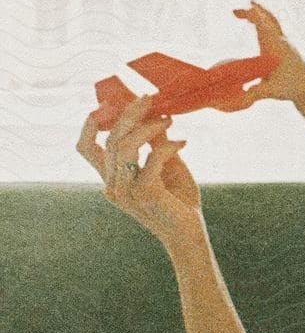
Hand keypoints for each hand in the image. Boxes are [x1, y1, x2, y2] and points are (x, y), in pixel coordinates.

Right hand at [77, 97, 201, 248]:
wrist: (189, 234)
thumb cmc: (178, 200)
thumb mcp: (165, 164)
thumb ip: (154, 142)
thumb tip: (152, 112)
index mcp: (112, 178)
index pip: (86, 148)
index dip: (90, 124)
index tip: (107, 103)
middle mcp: (113, 185)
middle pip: (110, 139)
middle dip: (129, 113)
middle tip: (150, 98)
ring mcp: (126, 191)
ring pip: (124, 147)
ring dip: (147, 127)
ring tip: (169, 120)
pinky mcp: (144, 194)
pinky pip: (151, 159)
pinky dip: (168, 146)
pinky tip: (184, 143)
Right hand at [226, 1, 304, 108]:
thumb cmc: (290, 87)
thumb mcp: (271, 91)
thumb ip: (256, 93)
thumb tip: (242, 96)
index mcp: (275, 47)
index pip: (264, 26)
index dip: (255, 16)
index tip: (243, 10)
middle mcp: (280, 40)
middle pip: (268, 18)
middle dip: (253, 11)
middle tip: (235, 11)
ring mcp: (284, 41)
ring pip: (272, 20)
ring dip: (259, 14)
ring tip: (246, 11)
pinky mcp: (285, 45)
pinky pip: (274, 27)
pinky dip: (264, 21)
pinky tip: (256, 23)